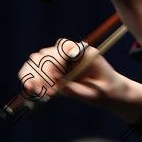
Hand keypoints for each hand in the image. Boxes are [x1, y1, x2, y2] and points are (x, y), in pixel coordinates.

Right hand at [19, 39, 141, 120]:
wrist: (111, 93)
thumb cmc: (107, 91)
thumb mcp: (96, 93)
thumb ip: (77, 89)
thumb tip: (57, 83)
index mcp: (84, 52)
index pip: (63, 47)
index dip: (55, 62)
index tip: (56, 81)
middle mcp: (70, 53)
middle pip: (46, 53)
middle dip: (41, 72)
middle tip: (44, 92)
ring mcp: (60, 61)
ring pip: (37, 59)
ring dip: (33, 75)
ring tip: (37, 92)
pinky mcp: (53, 71)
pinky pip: (35, 69)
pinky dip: (30, 78)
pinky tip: (32, 90)